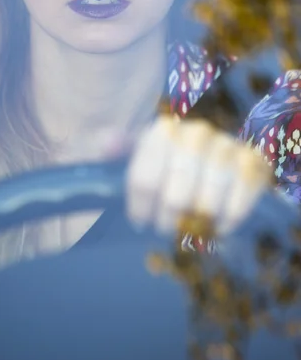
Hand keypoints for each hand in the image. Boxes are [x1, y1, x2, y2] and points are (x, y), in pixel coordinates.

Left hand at [126, 115, 272, 235]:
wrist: (213, 152)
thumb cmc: (167, 160)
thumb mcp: (137, 151)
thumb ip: (117, 148)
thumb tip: (107, 142)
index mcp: (162, 131)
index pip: (144, 181)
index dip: (140, 209)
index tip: (140, 221)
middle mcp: (195, 134)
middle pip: (175, 199)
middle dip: (167, 221)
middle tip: (165, 228)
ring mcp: (225, 147)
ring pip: (205, 206)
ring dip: (195, 225)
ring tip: (189, 227)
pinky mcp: (252, 164)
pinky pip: (237, 207)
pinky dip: (225, 223)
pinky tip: (216, 226)